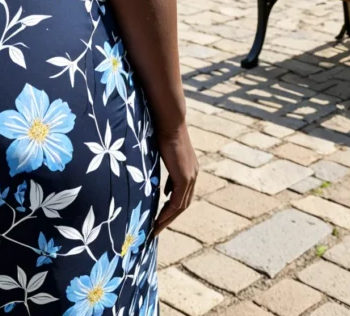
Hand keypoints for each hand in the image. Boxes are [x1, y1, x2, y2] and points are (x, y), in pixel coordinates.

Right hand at [151, 122, 198, 236]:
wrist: (169, 121)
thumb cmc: (162, 130)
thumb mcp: (164, 151)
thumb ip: (164, 165)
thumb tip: (157, 175)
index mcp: (189, 168)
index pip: (183, 193)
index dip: (173, 205)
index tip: (162, 214)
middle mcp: (193, 175)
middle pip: (183, 204)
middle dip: (170, 217)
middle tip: (157, 227)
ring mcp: (190, 177)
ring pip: (181, 206)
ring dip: (168, 219)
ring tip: (155, 228)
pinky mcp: (184, 178)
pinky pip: (177, 202)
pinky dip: (168, 213)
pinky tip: (158, 220)